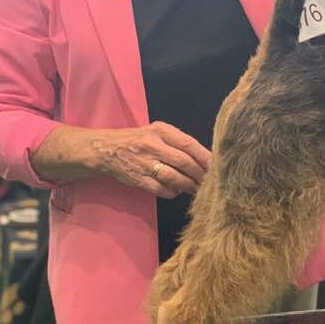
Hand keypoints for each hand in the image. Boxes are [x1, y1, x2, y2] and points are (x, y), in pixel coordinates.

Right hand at [92, 122, 210, 198]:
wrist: (107, 150)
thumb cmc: (140, 140)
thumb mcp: (158, 132)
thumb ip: (179, 142)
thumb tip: (206, 159)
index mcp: (161, 131)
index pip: (188, 144)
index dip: (205, 157)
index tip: (217, 166)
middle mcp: (152, 145)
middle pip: (183, 162)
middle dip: (200, 174)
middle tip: (210, 181)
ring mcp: (144, 163)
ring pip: (174, 177)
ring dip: (189, 185)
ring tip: (197, 188)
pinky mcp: (138, 179)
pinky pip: (162, 189)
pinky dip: (173, 192)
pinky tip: (177, 191)